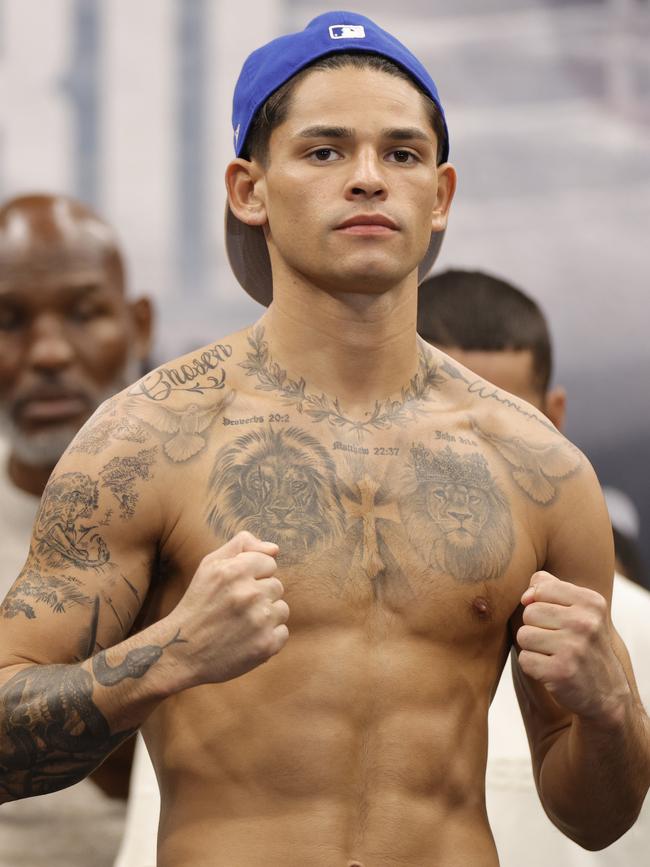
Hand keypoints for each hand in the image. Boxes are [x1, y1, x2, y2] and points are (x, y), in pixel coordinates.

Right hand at [169, 531, 288, 686]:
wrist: (182, 651)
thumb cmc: (198, 604)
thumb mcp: (209, 565)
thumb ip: (241, 545)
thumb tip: (274, 548)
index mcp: (235, 571)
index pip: (270, 563)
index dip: (255, 575)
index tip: (238, 588)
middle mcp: (249, 594)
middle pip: (277, 586)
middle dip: (260, 595)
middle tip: (236, 608)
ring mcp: (259, 620)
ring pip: (282, 609)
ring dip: (266, 616)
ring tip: (241, 623)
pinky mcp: (266, 644)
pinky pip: (283, 632)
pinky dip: (269, 637)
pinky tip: (247, 639)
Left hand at [517, 571, 630, 723]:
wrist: (607, 694)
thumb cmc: (584, 645)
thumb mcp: (580, 610)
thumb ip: (550, 588)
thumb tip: (526, 596)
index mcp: (591, 602)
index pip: (541, 587)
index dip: (540, 604)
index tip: (558, 620)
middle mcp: (585, 623)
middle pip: (529, 612)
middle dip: (536, 628)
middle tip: (558, 642)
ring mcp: (574, 648)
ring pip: (524, 636)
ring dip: (533, 648)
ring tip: (554, 655)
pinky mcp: (561, 671)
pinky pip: (525, 659)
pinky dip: (533, 667)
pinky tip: (552, 670)